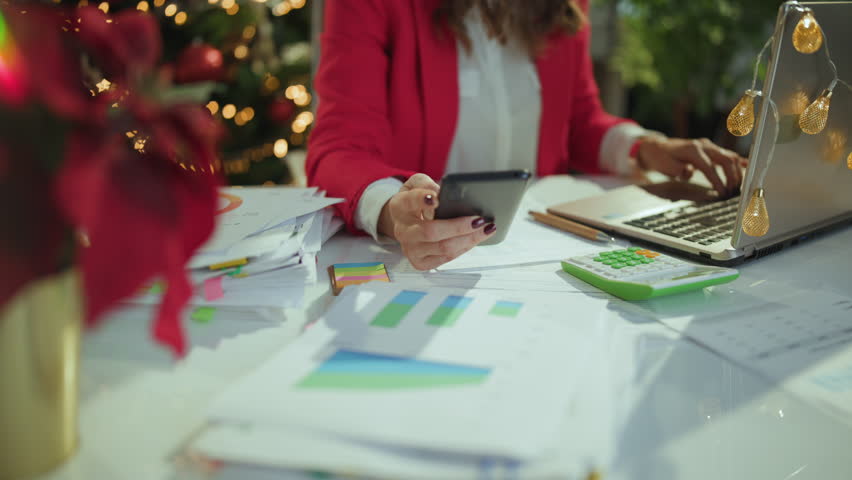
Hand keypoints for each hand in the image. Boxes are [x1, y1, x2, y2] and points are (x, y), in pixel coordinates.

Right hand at [377, 173, 495, 269]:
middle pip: (431, 231)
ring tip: (486, 229)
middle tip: (479, 220)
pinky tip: (475, 239)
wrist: (405, 222)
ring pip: (443, 248)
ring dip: (468, 239)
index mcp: (400, 206)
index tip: (438, 199)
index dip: (423, 200)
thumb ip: (427, 184)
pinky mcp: (420, 262)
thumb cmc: (415, 201)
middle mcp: (403, 230)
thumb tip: (443, 192)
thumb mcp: (417, 184)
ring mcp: (411, 249)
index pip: (410, 202)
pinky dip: (464, 248)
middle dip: (459, 227)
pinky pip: (446, 258)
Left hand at [636, 137, 747, 196]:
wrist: (657, 147)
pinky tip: (747, 168)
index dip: (718, 181)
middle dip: (732, 177)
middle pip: (726, 159)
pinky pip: (728, 154)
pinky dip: (737, 162)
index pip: (710, 167)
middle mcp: (703, 145)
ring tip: (736, 188)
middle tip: (731, 193)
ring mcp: (708, 146)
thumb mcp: (665, 166)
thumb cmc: (661, 159)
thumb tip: (690, 172)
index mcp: (692, 150)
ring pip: (730, 156)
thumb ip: (678, 170)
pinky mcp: (711, 149)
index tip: (723, 193)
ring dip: (736, 172)